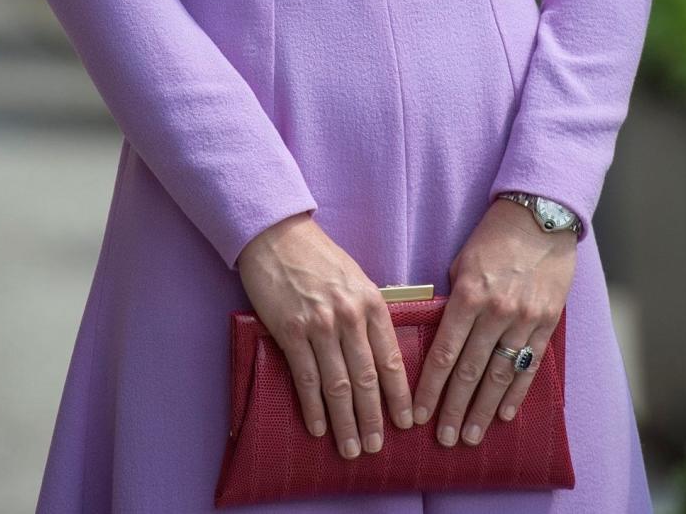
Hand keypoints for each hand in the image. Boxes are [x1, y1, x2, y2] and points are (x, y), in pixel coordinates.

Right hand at [236, 213, 414, 459]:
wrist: (278, 236)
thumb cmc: (319, 258)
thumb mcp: (356, 279)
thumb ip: (369, 314)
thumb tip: (381, 355)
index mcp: (371, 302)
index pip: (390, 359)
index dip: (399, 396)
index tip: (406, 422)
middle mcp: (349, 316)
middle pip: (366, 379)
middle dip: (373, 419)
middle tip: (375, 448)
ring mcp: (320, 325)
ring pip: (338, 385)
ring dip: (345, 422)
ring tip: (350, 449)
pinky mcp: (290, 331)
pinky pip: (306, 379)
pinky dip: (313, 408)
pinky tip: (319, 428)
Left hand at [411, 198, 576, 446]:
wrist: (540, 217)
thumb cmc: (494, 237)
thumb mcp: (462, 262)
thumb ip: (453, 300)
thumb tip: (440, 334)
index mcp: (469, 295)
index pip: (445, 352)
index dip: (430, 387)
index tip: (418, 415)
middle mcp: (496, 312)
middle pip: (471, 372)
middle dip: (453, 408)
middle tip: (442, 439)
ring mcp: (525, 320)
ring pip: (500, 376)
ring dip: (483, 410)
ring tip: (470, 436)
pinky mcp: (547, 323)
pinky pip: (529, 365)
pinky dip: (517, 393)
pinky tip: (505, 415)